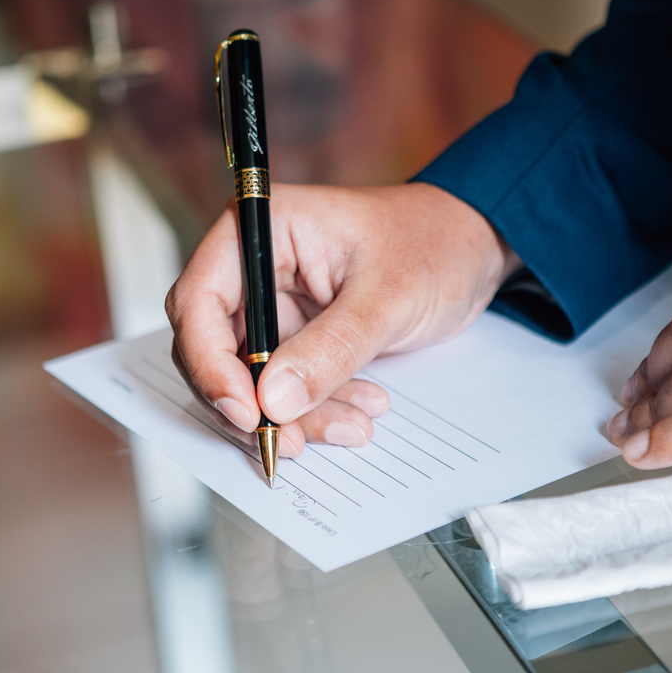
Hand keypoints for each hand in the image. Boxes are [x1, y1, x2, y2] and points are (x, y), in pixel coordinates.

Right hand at [166, 183, 518, 456]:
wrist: (472, 250)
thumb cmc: (433, 244)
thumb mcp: (387, 296)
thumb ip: (330, 348)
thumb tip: (274, 400)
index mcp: (261, 231)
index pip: (199, 302)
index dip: (209, 362)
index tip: (246, 411)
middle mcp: (253, 268)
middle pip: (212, 349)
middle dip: (249, 402)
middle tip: (286, 441)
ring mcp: (272, 307)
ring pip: (249, 379)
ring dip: (291, 416)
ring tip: (352, 425)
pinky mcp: (295, 339)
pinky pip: (285, 389)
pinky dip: (314, 411)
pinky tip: (358, 413)